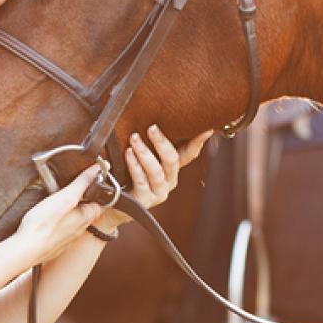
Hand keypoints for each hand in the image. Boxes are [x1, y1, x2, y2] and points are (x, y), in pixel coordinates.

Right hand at [14, 165, 104, 263]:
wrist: (26, 250)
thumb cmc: (43, 224)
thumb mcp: (65, 197)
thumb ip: (82, 183)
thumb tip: (97, 169)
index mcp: (86, 218)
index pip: (101, 203)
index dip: (97, 192)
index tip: (91, 183)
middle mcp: (79, 230)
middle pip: (87, 212)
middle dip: (81, 201)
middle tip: (71, 190)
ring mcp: (67, 239)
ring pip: (74, 222)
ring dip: (69, 213)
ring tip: (58, 203)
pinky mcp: (56, 245)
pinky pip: (61, 232)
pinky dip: (58, 224)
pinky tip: (48, 220)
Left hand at [95, 126, 212, 230]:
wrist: (114, 203)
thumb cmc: (129, 174)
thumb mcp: (142, 157)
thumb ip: (151, 144)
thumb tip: (152, 119)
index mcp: (172, 168)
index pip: (189, 153)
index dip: (199, 141)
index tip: (207, 128)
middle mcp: (169, 180)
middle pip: (172, 160)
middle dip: (162, 142)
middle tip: (151, 128)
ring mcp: (158, 192)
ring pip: (156, 170)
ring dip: (144, 152)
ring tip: (134, 138)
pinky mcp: (145, 200)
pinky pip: (141, 180)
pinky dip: (134, 165)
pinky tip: (128, 153)